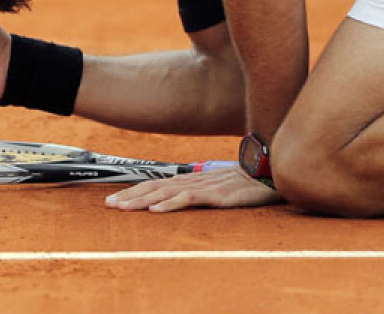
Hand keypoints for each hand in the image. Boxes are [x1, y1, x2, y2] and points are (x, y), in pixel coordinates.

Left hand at [104, 167, 282, 211]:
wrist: (275, 173)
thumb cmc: (252, 181)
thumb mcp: (224, 186)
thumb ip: (207, 189)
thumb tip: (190, 195)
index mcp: (196, 177)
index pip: (160, 182)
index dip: (137, 189)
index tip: (116, 198)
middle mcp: (197, 179)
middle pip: (157, 185)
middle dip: (131, 195)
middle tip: (108, 205)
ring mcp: (206, 185)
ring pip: (167, 192)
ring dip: (142, 200)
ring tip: (122, 208)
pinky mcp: (218, 195)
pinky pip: (189, 198)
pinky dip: (170, 204)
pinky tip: (155, 210)